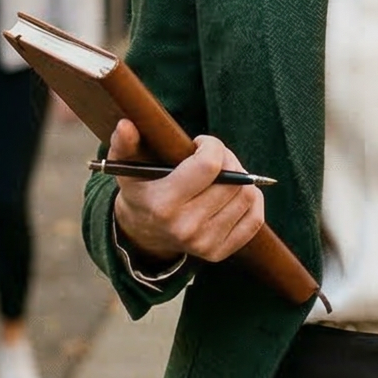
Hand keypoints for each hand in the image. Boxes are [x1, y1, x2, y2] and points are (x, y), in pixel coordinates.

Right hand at [107, 121, 264, 266]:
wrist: (141, 234)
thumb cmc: (140, 191)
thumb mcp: (126, 167)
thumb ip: (124, 144)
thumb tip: (126, 125)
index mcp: (163, 204)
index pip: (209, 165)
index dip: (212, 145)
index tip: (201, 143)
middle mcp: (185, 227)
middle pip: (232, 180)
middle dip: (227, 158)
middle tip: (215, 155)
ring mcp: (204, 243)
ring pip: (246, 197)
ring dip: (241, 177)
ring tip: (223, 172)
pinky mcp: (219, 252)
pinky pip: (254, 219)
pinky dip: (251, 200)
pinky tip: (234, 191)